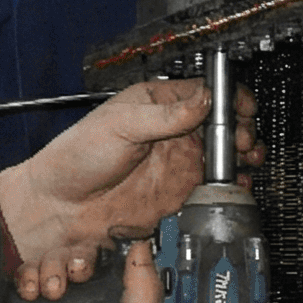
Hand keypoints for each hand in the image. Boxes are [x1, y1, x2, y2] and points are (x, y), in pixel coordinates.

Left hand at [0, 79, 262, 299]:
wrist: (56, 208)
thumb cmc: (76, 156)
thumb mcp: (120, 125)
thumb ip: (165, 115)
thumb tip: (202, 100)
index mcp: (158, 105)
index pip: (205, 94)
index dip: (230, 100)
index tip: (243, 110)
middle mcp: (172, 133)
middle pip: (222, 127)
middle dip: (241, 132)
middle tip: (244, 142)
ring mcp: (175, 165)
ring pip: (221, 159)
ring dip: (239, 161)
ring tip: (246, 163)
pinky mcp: (175, 197)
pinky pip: (209, 192)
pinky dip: (226, 191)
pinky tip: (231, 188)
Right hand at [0, 242, 157, 302]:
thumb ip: (145, 291)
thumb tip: (145, 248)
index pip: (127, 267)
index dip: (120, 250)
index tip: (113, 237)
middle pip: (87, 258)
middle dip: (80, 260)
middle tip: (76, 277)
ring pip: (56, 261)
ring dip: (50, 269)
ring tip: (49, 294)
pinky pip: (28, 274)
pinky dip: (27, 278)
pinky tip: (30, 295)